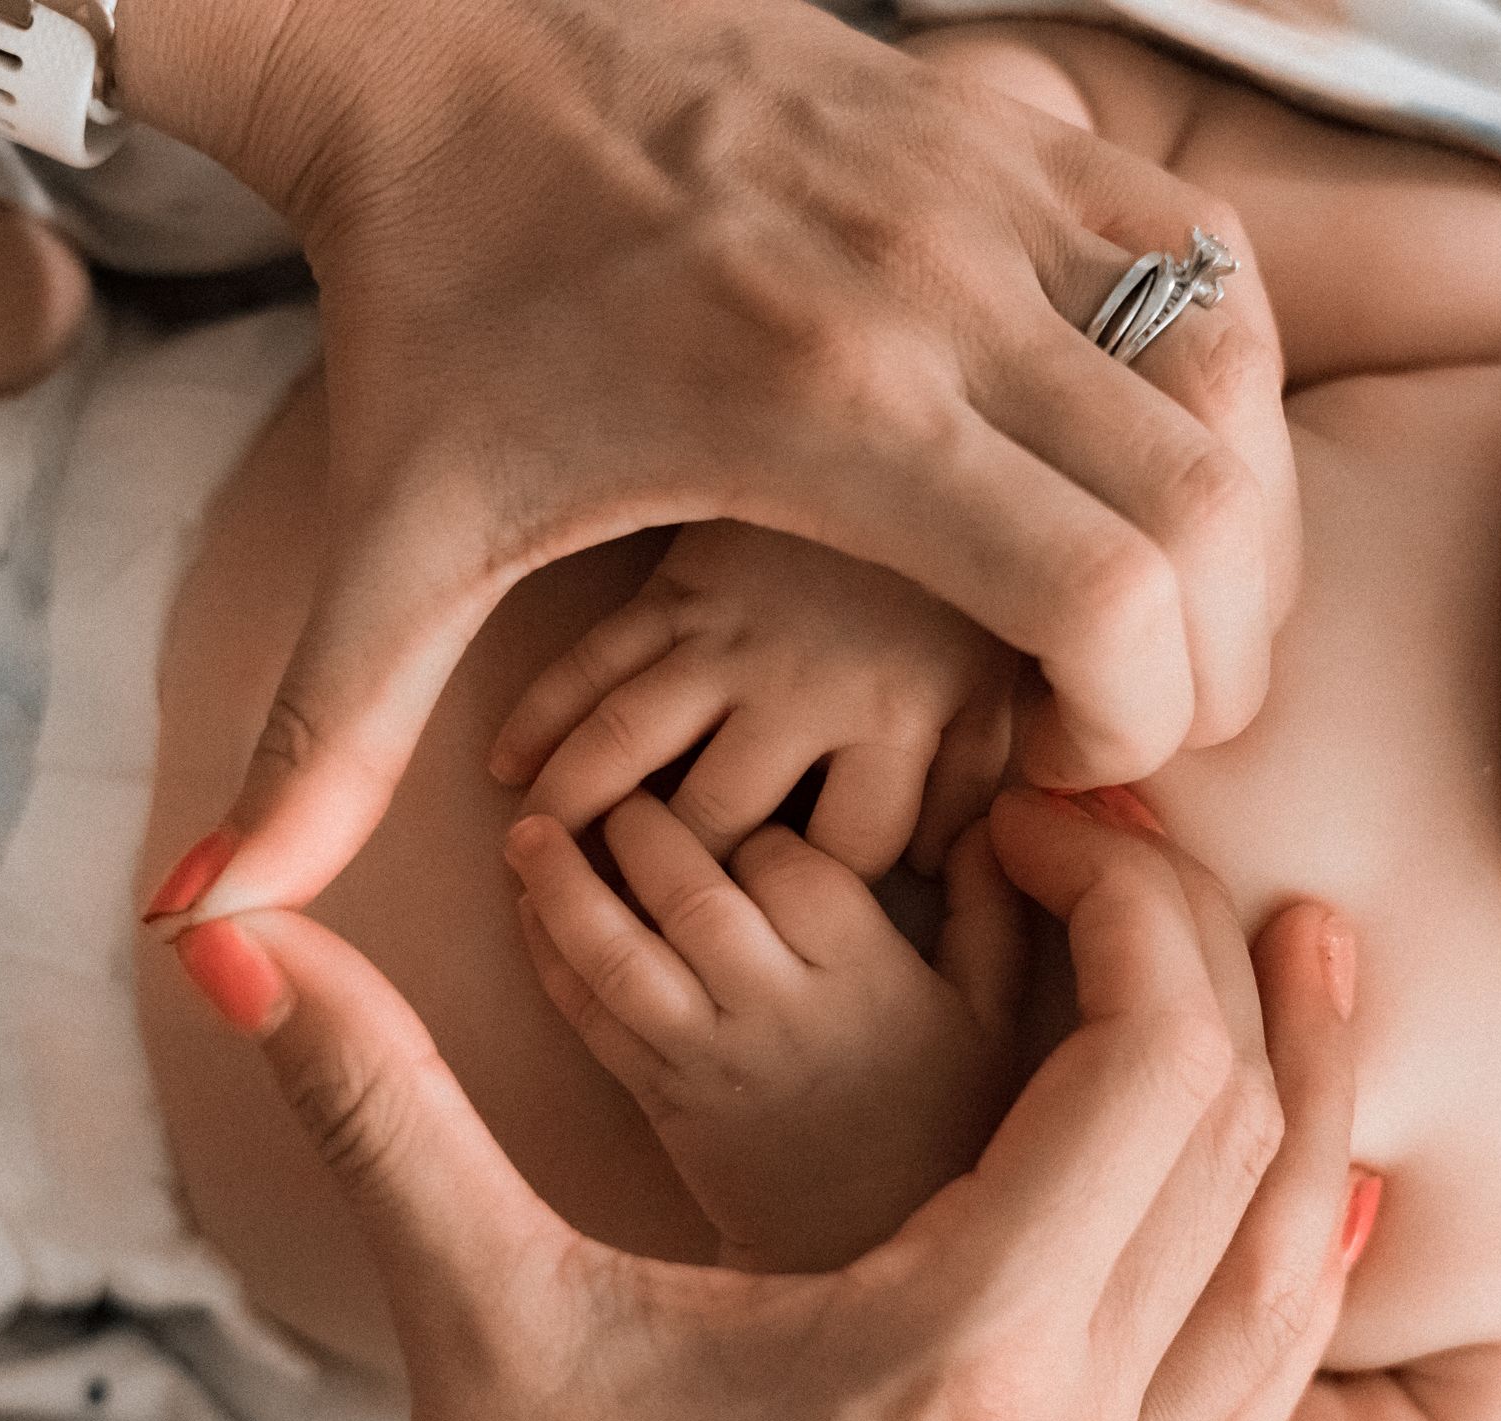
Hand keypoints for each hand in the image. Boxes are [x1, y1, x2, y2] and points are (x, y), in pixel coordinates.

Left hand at [117, 0, 1300, 925]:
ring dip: (1234, 518)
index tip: (1072, 767)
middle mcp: (936, 281)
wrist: (440, 57)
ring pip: (1233, 373)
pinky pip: (1202, 262)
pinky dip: (1214, 383)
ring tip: (1152, 599)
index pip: (1111, 587)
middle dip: (1215, 654)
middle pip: (1209, 502)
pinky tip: (1139, 456)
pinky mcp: (1006, 122)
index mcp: (815, 405)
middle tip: (1133, 714)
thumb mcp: (389, 543)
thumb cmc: (438, 312)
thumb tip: (215, 927)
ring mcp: (986, 183)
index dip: (1144, 722)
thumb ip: (324, 750)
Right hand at [167, 789, 1357, 1420]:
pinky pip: (1258, 1399)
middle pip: (1236, 1139)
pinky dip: (1296, 1268)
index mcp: (960, 1352)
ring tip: (1309, 962)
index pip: (1147, 1069)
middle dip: (1210, 960)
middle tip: (1125, 848)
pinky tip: (1311, 1207)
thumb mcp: (478, 1328)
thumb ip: (379, 1108)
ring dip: (1309, 1099)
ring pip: (1286, 1272)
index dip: (1119, 906)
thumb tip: (233, 931)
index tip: (1029, 824)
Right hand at [492, 520, 1019, 877]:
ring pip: (630, 741)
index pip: (846, 854)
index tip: (776, 915)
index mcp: (899, 716)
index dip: (814, 896)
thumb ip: (971, 771)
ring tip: (533, 862)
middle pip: (720, 818)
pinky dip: (540, 712)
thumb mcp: (998, 673)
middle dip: (672, 879)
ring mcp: (731, 632)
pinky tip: (503, 767)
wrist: (918, 420)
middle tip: (624, 919)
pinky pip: (591, 657)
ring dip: (574, 807)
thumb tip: (933, 862)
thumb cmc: (961, 573)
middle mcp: (807, 686)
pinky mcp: (680, 581)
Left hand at [506, 795, 1028, 1271]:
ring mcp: (711, 1055)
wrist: (869, 1246)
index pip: (789, 862)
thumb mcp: (992, 1013)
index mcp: (864, 973)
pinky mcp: (659, 1096)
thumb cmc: (940, 1118)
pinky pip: (590, 1018)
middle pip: (693, 894)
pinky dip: (550, 961)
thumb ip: (991, 908)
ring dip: (565, 888)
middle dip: (641, 826)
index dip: (751, 818)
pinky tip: (528, 911)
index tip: (741, 795)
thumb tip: (995, 814)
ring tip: (526, 833)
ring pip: (621, 955)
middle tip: (613, 781)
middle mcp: (780, 1008)